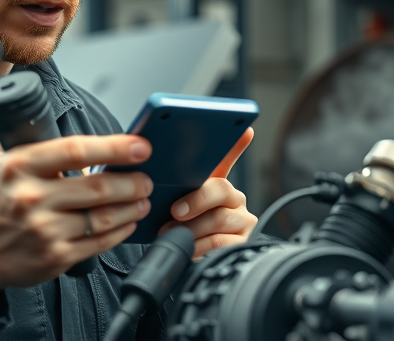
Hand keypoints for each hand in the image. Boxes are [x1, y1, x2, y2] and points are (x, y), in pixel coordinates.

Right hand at [0, 135, 153, 302]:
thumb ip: (25, 138)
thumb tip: (52, 115)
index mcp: (18, 166)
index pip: (74, 150)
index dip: (113, 147)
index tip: (139, 146)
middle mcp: (31, 198)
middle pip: (97, 187)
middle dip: (132, 181)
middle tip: (146, 177)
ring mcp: (44, 230)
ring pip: (103, 217)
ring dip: (132, 207)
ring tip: (143, 198)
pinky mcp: (55, 257)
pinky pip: (98, 243)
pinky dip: (120, 232)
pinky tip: (128, 222)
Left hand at [160, 127, 256, 258]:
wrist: (187, 264)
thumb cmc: (176, 230)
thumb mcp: (169, 207)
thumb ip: (169, 190)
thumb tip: (149, 174)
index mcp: (214, 183)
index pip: (227, 158)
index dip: (236, 143)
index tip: (244, 129)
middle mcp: (233, 198)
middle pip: (221, 188)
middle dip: (196, 200)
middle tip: (175, 211)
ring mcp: (241, 219)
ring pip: (218, 218)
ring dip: (190, 228)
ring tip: (170, 233)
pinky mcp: (243, 241)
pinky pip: (220, 241)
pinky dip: (199, 246)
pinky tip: (188, 248)